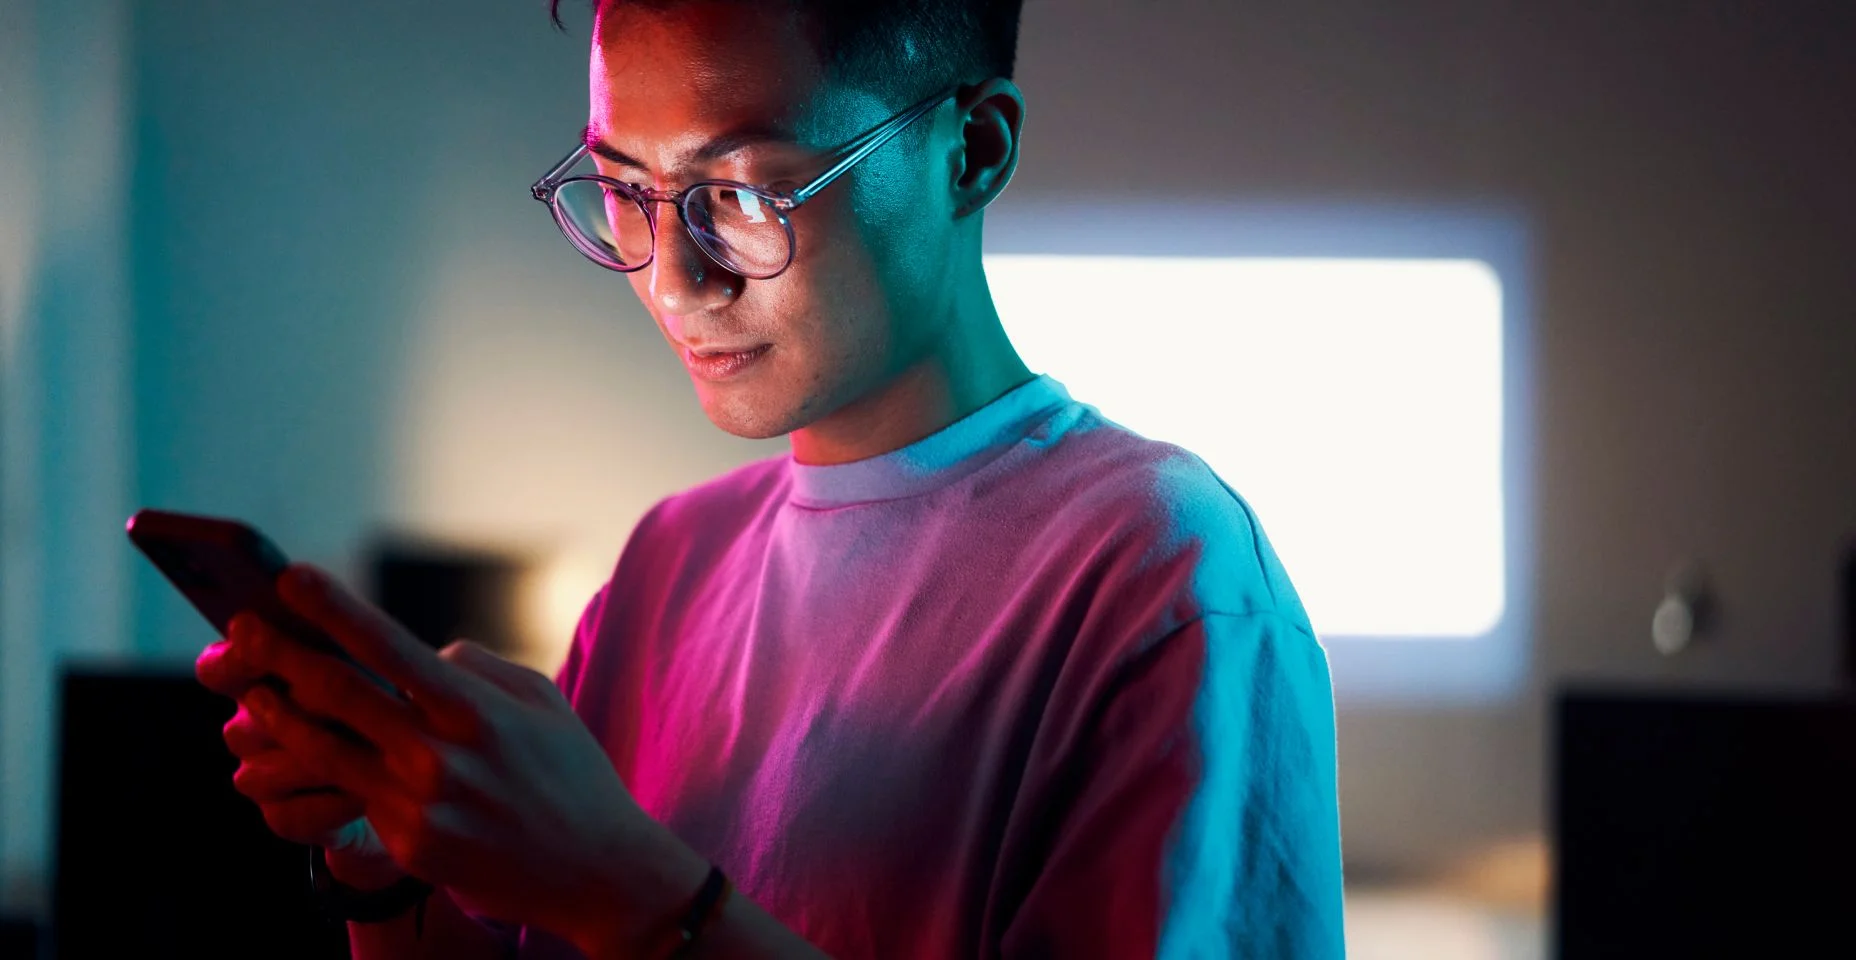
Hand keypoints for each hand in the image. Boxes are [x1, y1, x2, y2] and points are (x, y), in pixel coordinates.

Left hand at [232, 563, 705, 951]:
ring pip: (326, 750)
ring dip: (280, 717)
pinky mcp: (410, 845)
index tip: (290, 577)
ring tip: (251, 692)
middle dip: (281, 654)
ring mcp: (420, 805)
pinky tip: (298, 754)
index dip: (334, 609)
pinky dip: (323, 772)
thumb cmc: (572, 775)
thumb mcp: (542, 702)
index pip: (390, 646)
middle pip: (339, 694)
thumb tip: (424, 655)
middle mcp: (441, 756)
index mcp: (476, 710)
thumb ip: (478, 668)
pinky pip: (356, 797)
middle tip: (241, 627)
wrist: (596, 870)